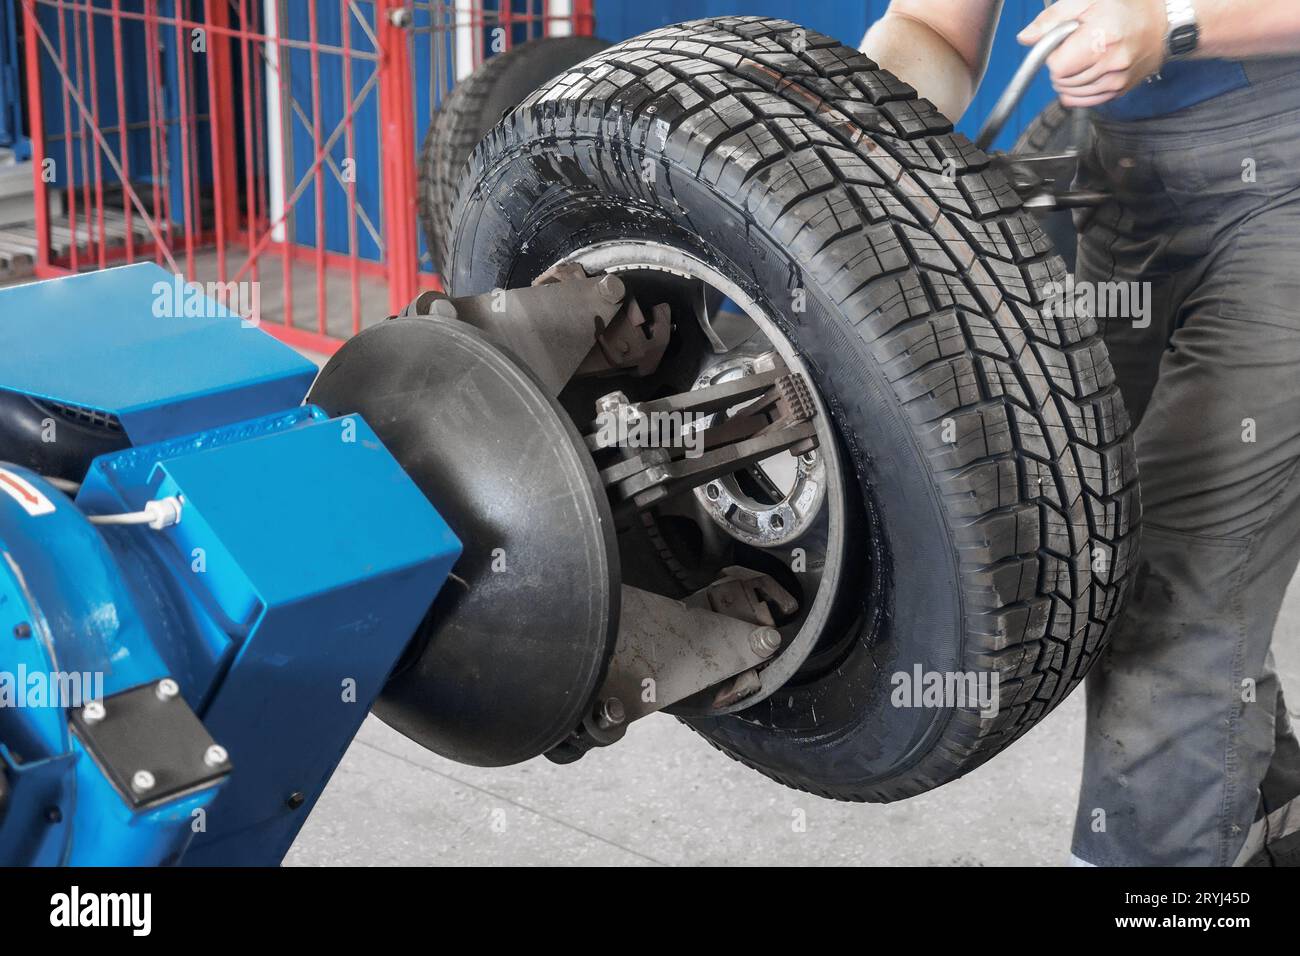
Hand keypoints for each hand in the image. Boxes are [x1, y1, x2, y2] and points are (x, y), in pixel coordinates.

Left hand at [1018, 0, 1168, 106]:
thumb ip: (1052, 20)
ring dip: (1069, 79)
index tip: (1065, 42)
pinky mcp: (1119, 90)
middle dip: (1061, 65)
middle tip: (1078, 47)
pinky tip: (1087, 73)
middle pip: (1062, 81)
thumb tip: (1025, 38)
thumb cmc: (1125, 7)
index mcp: (1102, 38)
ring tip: (1086, 56)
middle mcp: (1112, 63)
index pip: (1057, 66)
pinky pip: (1084, 101)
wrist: (1162, 22)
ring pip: (1071, 94)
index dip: (1054, 54)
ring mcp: (1117, 80)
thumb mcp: (1086, 1)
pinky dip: (1078, 90)